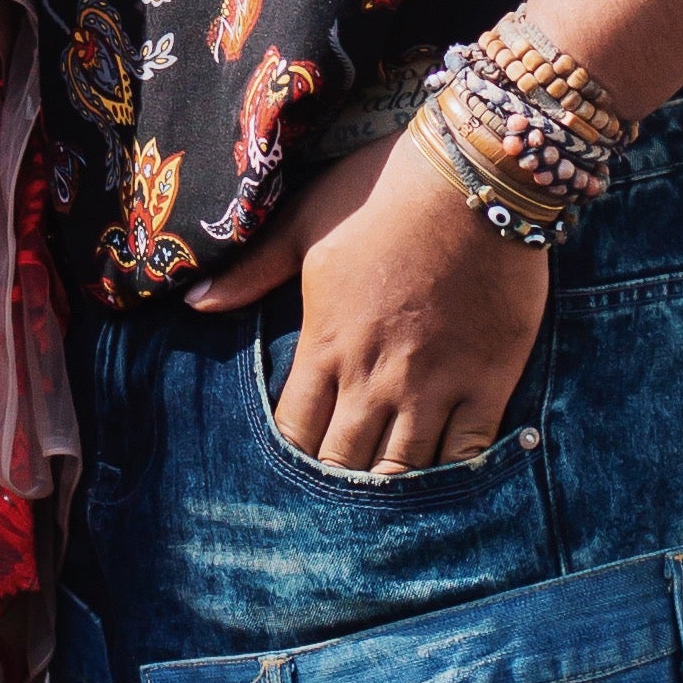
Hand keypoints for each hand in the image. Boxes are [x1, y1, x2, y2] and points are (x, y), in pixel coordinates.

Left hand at [185, 128, 549, 472]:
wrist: (474, 174)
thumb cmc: (381, 191)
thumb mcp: (303, 222)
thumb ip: (251, 272)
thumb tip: (194, 302)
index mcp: (327, 344)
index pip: (295, 433)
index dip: (291, 461)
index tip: (293, 470)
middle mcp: (376, 377)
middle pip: (346, 464)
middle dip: (337, 484)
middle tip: (336, 502)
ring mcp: (435, 384)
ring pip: (403, 469)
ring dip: (389, 491)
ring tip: (382, 507)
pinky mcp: (489, 381)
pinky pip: (467, 453)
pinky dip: (452, 476)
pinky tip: (442, 485)